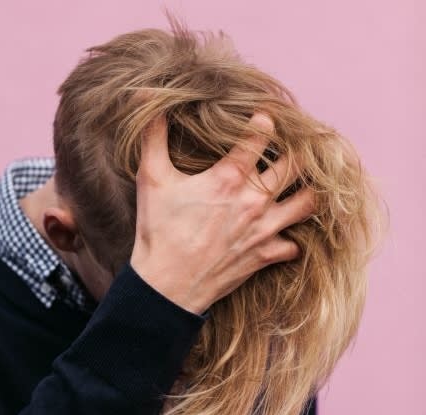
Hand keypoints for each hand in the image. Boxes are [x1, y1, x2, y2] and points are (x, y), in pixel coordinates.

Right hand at [130, 113, 315, 314]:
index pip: (261, 137)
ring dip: (306, 191)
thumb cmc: (158, 230)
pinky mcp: (266, 255)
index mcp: (229, 178)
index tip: (264, 118)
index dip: (265, 122)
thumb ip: (153, 136)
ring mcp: (264, 229)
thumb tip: (147, 100)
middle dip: (296, 152)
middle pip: (295, 165)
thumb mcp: (151, 179)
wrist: (166, 284)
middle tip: (290, 147)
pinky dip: (292, 237)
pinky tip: (283, 232)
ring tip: (299, 184)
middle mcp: (255, 200)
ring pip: (307, 203)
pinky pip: (294, 244)